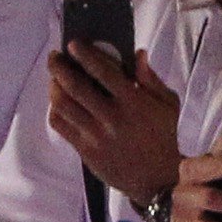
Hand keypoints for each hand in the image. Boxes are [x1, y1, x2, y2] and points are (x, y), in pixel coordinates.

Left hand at [46, 42, 187, 204]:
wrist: (156, 178)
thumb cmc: (163, 136)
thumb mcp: (167, 104)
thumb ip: (151, 78)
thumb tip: (138, 53)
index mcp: (134, 102)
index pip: (104, 72)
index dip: (85, 55)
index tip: (72, 44)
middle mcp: (112, 117)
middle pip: (76, 86)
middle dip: (60, 67)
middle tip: (54, 57)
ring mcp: (96, 135)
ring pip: (63, 106)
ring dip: (54, 87)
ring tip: (54, 78)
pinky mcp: (85, 150)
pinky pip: (61, 126)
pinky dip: (55, 110)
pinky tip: (57, 102)